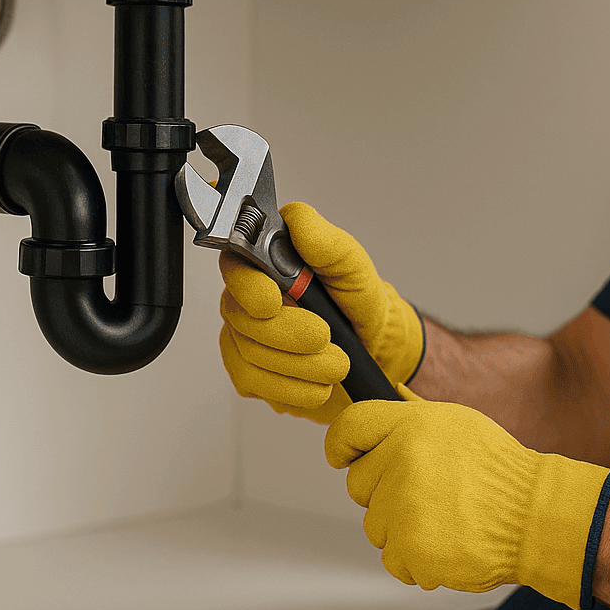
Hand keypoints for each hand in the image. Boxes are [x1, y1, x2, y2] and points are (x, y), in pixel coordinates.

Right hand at [219, 202, 425, 422]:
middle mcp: (248, 301)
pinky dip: (295, 389)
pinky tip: (318, 383)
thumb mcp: (351, 264)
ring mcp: (246, 340)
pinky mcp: (252, 375)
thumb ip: (325, 241)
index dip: (249, 288)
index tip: (273, 301)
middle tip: (325, 338)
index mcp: (266, 266)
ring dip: (301, 366)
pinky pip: (257, 386)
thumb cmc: (356, 300)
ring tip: (336, 363)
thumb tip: (296, 219)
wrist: (373, 345)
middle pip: (242, 321)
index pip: (235, 269)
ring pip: (251, 358)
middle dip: (289, 335)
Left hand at [325, 396, 609, 609]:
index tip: (344, 457)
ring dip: (401, 528)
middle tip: (426, 493)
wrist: (534, 516)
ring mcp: (404, 508)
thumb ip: (414, 414)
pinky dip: (416, 559)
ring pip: (374, 525)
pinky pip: (393, 559)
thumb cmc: (501, 472)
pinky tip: (445, 540)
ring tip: (443, 517)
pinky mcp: (411, 550)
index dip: (341, 445)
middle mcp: (402, 462)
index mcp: (411, 426)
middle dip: (384, 492)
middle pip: (358, 484)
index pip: (349, 427)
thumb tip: (389, 394)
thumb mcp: (459, 423)